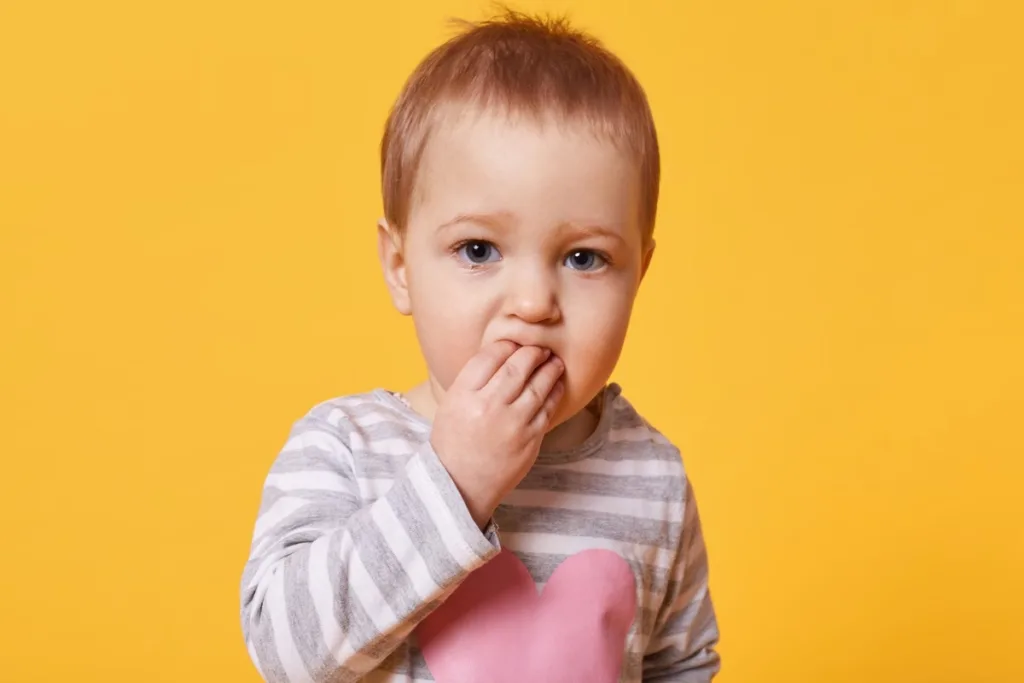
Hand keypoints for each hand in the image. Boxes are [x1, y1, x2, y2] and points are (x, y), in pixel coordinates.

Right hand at [430, 341, 564, 527]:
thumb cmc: (453, 442)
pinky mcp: (530, 440)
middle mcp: (488, 407)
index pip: (490, 356)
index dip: (506, 344)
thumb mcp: (451, 405)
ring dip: (549, 369)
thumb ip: (473, 380)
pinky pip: (548, 408)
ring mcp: (512, 424)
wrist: (460, 485)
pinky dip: (555, 392)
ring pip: (538, 385)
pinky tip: (556, 384)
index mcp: (463, 395)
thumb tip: (503, 353)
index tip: (514, 343)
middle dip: (532, 352)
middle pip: (517, 366)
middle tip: (540, 348)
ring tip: (554, 361)